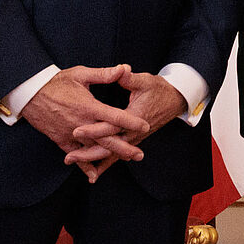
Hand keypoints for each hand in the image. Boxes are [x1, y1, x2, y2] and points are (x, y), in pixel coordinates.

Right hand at [20, 65, 149, 182]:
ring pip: (93, 149)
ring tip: (126, 160)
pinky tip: (93, 175)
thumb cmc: (56, 82)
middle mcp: (81, 123)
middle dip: (125, 147)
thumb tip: (124, 68)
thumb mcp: (80, 74)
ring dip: (109, 156)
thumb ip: (104, 74)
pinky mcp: (61, 140)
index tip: (145, 126)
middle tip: (140, 154)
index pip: (114, 116)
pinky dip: (84, 165)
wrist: (30, 94)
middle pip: (106, 139)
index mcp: (88, 106)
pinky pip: (75, 155)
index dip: (131, 122)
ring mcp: (70, 134)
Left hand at [64, 71, 187, 176]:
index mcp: (134, 116)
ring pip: (111, 154)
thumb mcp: (145, 81)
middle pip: (108, 146)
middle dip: (87, 152)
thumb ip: (130, 78)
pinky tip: (92, 174)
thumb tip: (121, 70)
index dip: (93, 129)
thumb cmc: (158, 89)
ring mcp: (133, 139)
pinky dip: (104, 164)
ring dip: (91, 159)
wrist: (174, 100)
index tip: (76, 130)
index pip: (111, 126)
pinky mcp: (132, 141)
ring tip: (71, 160)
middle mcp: (134, 132)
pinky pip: (116, 156)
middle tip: (69, 155)